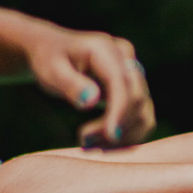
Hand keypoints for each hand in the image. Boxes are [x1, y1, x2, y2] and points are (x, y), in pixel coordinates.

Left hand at [23, 22, 153, 147]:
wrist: (53, 50)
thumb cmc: (49, 59)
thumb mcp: (50, 70)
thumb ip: (70, 83)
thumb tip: (92, 101)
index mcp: (105, 49)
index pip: (121, 83)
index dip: (120, 112)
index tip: (110, 137)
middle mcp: (125, 57)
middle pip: (137, 99)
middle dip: (117, 126)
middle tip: (84, 141)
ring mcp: (133, 72)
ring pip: (142, 111)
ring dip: (123, 135)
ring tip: (90, 143)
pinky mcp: (135, 87)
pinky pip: (141, 115)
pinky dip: (127, 134)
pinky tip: (103, 142)